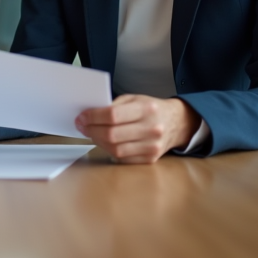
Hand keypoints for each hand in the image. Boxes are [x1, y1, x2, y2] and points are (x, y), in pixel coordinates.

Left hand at [75, 94, 197, 163]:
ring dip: (98, 142)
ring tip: (92, 134)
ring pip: (116, 149)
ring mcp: (152, 146)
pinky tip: (106, 143)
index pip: (113, 115)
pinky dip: (110, 151)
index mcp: (146, 109)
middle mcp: (151, 128)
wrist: (175, 122)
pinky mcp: (150, 159)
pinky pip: (123, 158)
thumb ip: (114, 105)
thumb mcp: (135, 99)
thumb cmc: (151, 109)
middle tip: (82, 126)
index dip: (93, 117)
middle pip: (112, 134)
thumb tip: (90, 115)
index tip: (82, 117)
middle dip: (92, 130)